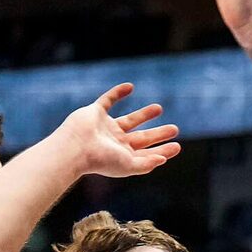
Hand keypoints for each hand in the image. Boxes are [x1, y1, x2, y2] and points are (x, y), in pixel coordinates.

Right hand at [62, 83, 182, 181]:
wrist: (75, 147)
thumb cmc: (101, 159)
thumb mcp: (127, 165)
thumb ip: (146, 164)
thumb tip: (163, 159)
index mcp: (123, 156)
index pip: (147, 153)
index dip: (162, 150)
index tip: (177, 146)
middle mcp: (115, 143)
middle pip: (142, 137)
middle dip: (158, 134)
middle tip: (175, 129)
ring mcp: (105, 127)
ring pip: (129, 119)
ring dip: (144, 114)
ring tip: (159, 108)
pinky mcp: (95, 113)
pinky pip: (108, 100)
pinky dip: (117, 93)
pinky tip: (130, 87)